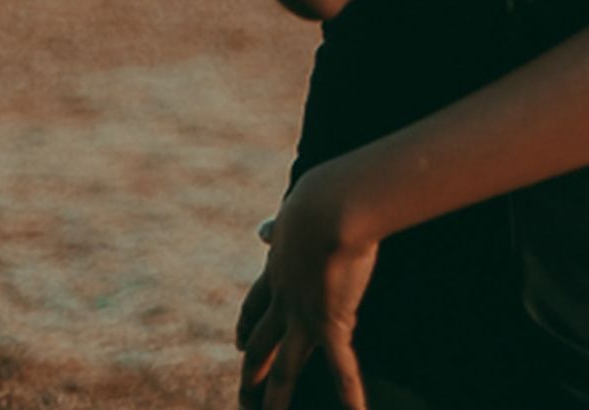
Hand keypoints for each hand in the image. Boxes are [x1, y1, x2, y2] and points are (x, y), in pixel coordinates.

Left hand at [236, 165, 380, 409]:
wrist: (328, 205)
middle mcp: (284, 298)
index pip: (254, 306)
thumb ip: (280, 227)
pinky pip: (340, 367)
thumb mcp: (292, 212)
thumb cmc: (318, 198)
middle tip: (244, 397)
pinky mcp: (329, 321)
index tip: (239, 341)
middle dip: (252, 371)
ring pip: (284, 367)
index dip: (246, 326)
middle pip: (261, 343)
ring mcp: (303, 315)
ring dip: (276, 397)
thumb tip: (260, 231)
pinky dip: (349, 393)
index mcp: (276, 269)